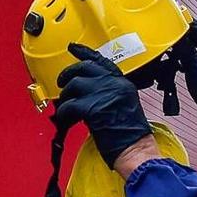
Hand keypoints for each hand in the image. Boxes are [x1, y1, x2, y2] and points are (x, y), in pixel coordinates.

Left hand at [54, 44, 152, 164]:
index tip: (73, 48)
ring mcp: (103, 94)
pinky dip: (64, 113)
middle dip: (68, 74)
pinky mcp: (93, 107)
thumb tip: (87, 94)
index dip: (84, 53)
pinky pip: (70, 105)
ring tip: (65, 107)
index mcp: (122, 83)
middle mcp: (114, 84)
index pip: (101, 61)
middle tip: (61, 83)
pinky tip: (64, 118)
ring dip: (65, 96)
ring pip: (74, 85)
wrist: (135, 149)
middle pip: (84, 68)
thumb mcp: (123, 105)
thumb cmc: (130, 135)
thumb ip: (107, 94)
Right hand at [174, 21, 196, 115]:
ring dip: (187, 46)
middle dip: (183, 38)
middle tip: (170, 44)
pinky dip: (193, 52)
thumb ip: (185, 50)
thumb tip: (176, 36)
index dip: (182, 25)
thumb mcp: (193, 70)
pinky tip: (185, 60)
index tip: (169, 24)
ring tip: (177, 55)